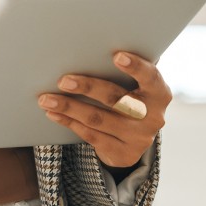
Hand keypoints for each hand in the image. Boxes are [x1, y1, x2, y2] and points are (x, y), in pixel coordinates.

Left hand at [37, 51, 170, 169]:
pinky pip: (90, 135)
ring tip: (46, 98)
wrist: (133, 141)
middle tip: (63, 80)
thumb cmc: (129, 100)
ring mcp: (138, 138)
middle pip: (116, 98)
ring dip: (69, 107)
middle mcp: (153, 117)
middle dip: (88, 87)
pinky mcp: (123, 153)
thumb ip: (121, 73)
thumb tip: (83, 52)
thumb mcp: (134, 87)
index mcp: (159, 94)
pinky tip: (53, 113)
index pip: (151, 77)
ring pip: (98, 119)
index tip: (116, 56)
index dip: (136, 67)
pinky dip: (69, 122)